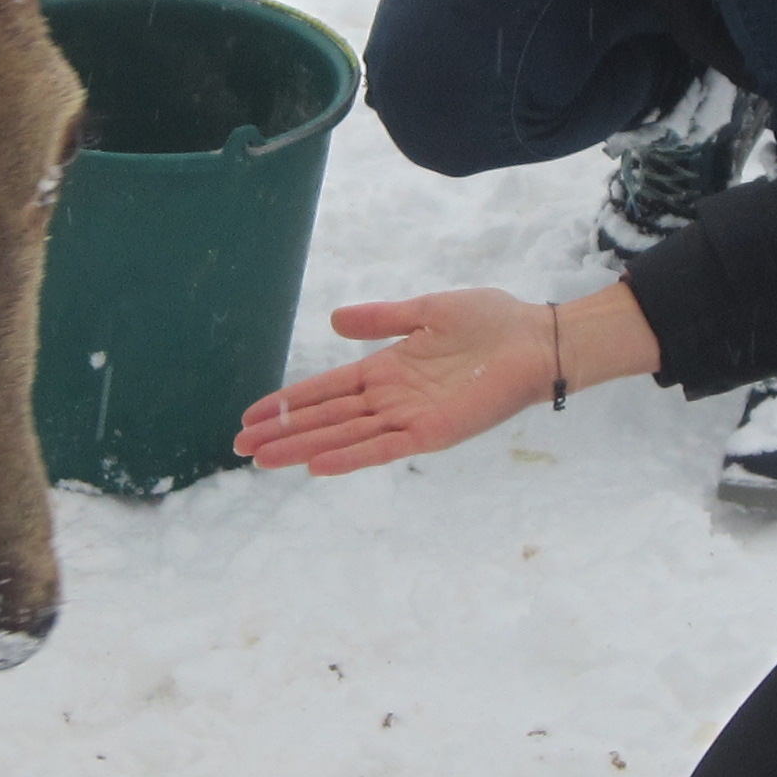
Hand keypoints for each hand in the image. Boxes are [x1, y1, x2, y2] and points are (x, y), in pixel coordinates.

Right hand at [236, 285, 657, 477]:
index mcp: (388, 370)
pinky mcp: (432, 432)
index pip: (326, 390)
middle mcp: (392, 399)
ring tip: (263, 460)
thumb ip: (381, 319)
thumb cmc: (490, 322)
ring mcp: (410, 418)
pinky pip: (383, 448)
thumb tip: (333, 320)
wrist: (535, 339)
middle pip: (326, 418)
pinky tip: (317, 465)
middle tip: (241, 447)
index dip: (289, 402)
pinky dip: (350, 457)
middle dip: (283, 432)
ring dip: (303, 448)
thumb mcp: (426, 311)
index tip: (252, 415)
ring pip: (344, 436)